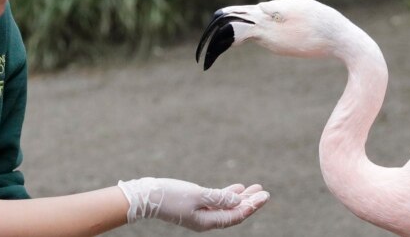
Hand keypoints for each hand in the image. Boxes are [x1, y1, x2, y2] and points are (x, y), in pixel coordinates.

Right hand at [117, 177, 268, 231]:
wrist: (145, 196)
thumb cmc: (169, 196)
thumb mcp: (197, 195)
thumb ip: (219, 197)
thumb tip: (238, 200)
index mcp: (207, 222)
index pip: (235, 216)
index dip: (251, 206)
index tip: (264, 196)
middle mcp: (206, 220)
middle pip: (234, 212)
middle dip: (250, 202)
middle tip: (264, 192)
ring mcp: (200, 213)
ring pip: (227, 206)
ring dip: (241, 197)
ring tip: (255, 188)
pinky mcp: (195, 204)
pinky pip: (217, 201)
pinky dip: (228, 195)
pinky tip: (237, 188)